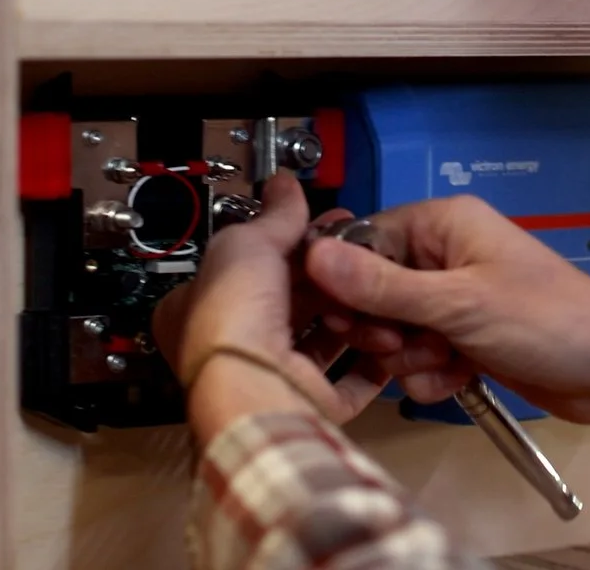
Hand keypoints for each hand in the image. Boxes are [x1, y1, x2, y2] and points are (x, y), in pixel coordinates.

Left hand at [153, 174, 390, 443]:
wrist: (255, 385)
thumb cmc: (231, 315)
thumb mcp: (246, 244)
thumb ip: (273, 217)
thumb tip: (284, 186)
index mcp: (202, 307)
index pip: (251, 266)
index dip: (291, 242)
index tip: (328, 225)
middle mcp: (238, 346)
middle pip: (293, 302)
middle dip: (330, 275)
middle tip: (364, 250)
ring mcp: (276, 376)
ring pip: (324, 340)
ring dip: (354, 314)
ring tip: (377, 286)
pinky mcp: (311, 403)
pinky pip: (351, 381)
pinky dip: (371, 357)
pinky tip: (387, 330)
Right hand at [304, 196, 589, 430]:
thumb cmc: (547, 322)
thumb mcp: (458, 304)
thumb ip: (382, 286)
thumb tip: (314, 255)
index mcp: (443, 225)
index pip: (363, 240)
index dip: (344, 281)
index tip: (342, 317)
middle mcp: (444, 256)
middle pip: (372, 290)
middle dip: (381, 326)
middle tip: (401, 345)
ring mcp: (455, 300)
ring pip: (393, 331)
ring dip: (409, 357)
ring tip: (443, 361)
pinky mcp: (465, 340)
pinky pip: (420, 357)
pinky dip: (431, 375)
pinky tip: (458, 380)